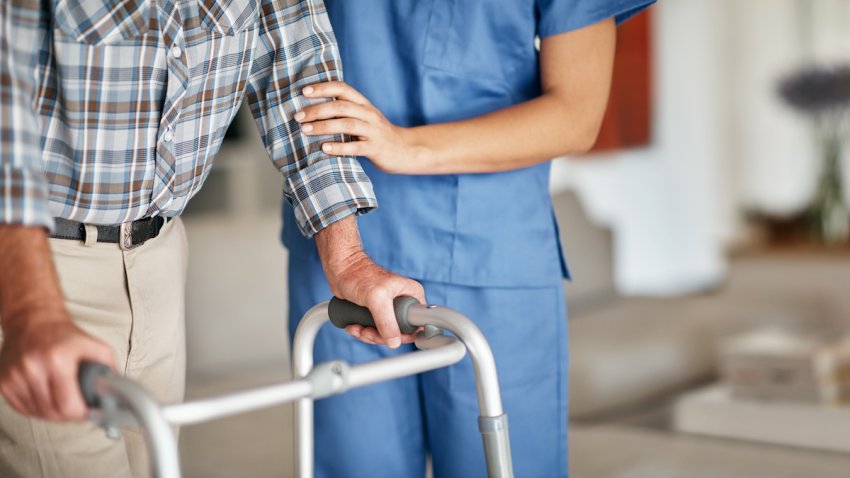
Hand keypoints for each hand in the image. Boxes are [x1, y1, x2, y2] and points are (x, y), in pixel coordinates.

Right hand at [0, 318, 115, 420]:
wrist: (32, 320)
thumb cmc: (64, 335)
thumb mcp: (95, 347)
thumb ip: (108, 371)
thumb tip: (116, 395)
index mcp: (57, 360)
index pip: (67, 406)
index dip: (81, 414)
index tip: (88, 412)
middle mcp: (32, 368)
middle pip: (52, 413)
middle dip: (69, 415)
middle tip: (77, 406)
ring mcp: (14, 376)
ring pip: (37, 413)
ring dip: (52, 412)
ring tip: (62, 398)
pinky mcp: (3, 381)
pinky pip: (22, 408)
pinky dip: (36, 408)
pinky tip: (46, 397)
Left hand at [297, 81, 422, 173]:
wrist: (405, 150)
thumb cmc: (377, 134)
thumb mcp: (363, 117)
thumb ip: (344, 111)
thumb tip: (312, 109)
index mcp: (363, 104)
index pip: (342, 89)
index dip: (323, 88)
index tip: (304, 91)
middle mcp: (368, 114)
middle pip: (341, 106)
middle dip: (317, 110)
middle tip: (298, 116)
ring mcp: (373, 131)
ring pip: (347, 124)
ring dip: (324, 126)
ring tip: (305, 130)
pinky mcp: (376, 148)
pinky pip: (356, 147)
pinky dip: (339, 147)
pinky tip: (324, 148)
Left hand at [325, 250, 425, 347]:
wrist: (341, 270)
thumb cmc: (359, 276)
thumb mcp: (377, 299)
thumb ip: (387, 321)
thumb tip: (394, 342)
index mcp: (412, 295)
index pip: (418, 324)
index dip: (405, 335)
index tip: (388, 336)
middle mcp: (404, 302)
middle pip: (399, 333)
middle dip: (380, 336)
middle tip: (367, 331)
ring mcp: (390, 309)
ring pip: (385, 334)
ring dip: (368, 335)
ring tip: (357, 327)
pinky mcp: (377, 313)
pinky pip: (374, 331)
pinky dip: (362, 333)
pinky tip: (354, 326)